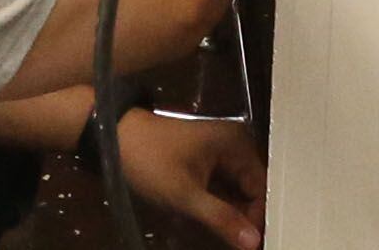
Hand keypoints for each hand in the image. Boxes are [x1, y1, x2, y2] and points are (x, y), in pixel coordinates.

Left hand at [113, 111, 266, 249]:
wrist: (117, 139)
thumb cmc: (152, 163)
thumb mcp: (186, 195)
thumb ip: (222, 219)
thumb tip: (255, 243)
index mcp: (236, 145)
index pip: (262, 188)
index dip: (257, 218)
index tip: (250, 246)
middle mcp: (235, 144)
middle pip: (252, 189)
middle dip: (245, 218)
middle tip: (237, 246)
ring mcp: (220, 151)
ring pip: (237, 191)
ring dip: (231, 215)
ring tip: (227, 240)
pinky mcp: (206, 160)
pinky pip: (222, 187)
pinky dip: (219, 207)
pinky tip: (214, 226)